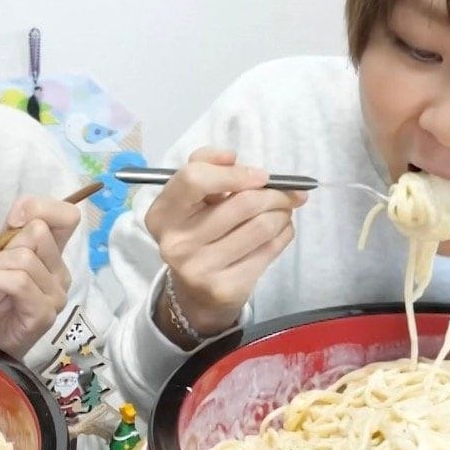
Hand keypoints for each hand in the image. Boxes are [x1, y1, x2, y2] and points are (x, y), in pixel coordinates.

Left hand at [0, 195, 79, 358]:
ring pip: (26, 257)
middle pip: (39, 232)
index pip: (68, 216)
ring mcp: (56, 294)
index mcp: (50, 255)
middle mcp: (60, 272)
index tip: (12, 223)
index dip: (40, 208)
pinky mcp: (44, 313)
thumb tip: (23, 211)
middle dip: (4, 247)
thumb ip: (10, 235)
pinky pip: (19, 282)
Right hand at [142, 147, 305, 346]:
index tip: (261, 176)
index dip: (234, 173)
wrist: (197, 292)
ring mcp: (199, 268)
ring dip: (282, 213)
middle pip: (241, 204)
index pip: (194, 179)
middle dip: (274, 194)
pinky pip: (269, 250)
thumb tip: (232, 157)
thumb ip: (206, 167)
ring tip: (283, 211)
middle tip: (287, 193)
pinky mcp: (225, 288)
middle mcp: (175, 242)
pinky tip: (281, 230)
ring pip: (261, 226)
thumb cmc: (198, 231)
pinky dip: (284, 234)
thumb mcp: (191, 198)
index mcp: (161, 214)